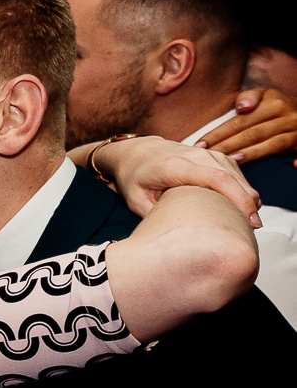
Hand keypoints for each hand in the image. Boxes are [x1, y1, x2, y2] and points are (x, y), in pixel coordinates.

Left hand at [87, 135, 260, 226]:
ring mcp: (208, 154)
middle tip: (252, 229)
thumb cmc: (135, 177)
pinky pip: (236, 174)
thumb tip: (175, 235)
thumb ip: (156, 216)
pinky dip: (242, 191)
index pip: (218, 179)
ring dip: (248, 198)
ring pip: (238, 176)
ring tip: (247, 222)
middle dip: (248, 203)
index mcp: (177, 166)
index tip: (248, 220)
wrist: (136, 153)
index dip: (238, 199)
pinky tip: (240, 208)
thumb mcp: (136, 200)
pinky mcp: (215, 157)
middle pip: (234, 178)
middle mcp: (196, 155)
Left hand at [199, 88, 296, 165]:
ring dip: (254, 153)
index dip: (220, 133)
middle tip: (207, 157)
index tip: (200, 145)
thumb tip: (242, 108)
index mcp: (273, 104)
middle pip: (253, 134)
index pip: (241, 121)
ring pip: (273, 144)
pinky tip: (292, 166)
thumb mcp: (265, 95)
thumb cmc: (276, 107)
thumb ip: (250, 97)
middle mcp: (287, 117)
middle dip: (228, 146)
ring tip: (232, 161)